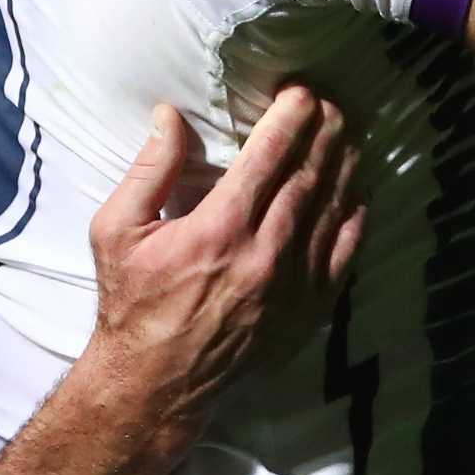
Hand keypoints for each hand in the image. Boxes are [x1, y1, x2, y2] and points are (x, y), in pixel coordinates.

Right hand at [80, 88, 364, 432]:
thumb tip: (168, 114)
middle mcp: (263, 254)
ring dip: (344, 167)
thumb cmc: (132, 301)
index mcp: (218, 229)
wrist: (155, 383)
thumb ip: (149, 169)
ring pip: (331, 211)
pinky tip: (358, 195)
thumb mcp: (116, 230)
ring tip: (349, 137)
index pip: (269, 156)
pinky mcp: (306, 312)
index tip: (302, 92)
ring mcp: (291, 285)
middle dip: (325, 133)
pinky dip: (354, 221)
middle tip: (333, 104)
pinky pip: (342, 256)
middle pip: (308, 176)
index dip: (291, 117)